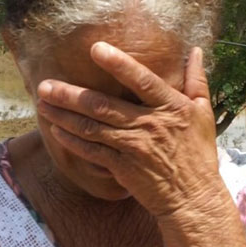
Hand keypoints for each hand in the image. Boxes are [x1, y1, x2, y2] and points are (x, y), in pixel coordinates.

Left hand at [36, 42, 226, 218]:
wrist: (193, 197)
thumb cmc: (199, 154)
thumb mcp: (203, 113)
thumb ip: (196, 80)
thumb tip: (196, 51)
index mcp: (170, 106)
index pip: (142, 81)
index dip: (119, 64)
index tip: (96, 49)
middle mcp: (149, 124)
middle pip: (102, 105)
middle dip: (70, 94)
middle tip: (44, 85)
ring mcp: (134, 147)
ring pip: (91, 127)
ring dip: (63, 115)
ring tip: (42, 104)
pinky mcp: (123, 168)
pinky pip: (92, 151)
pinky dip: (72, 141)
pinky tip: (56, 130)